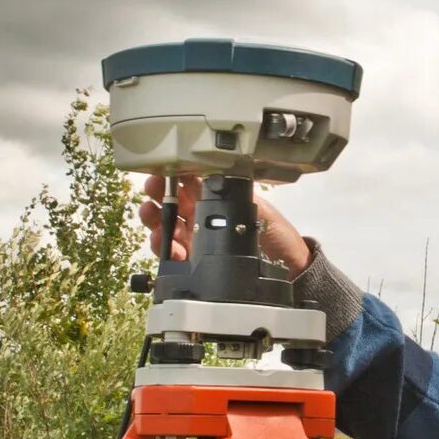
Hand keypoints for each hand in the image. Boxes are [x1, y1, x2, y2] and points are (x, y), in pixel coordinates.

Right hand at [139, 174, 312, 279]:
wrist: (286, 268)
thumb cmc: (275, 235)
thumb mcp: (259, 209)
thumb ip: (238, 194)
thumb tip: (219, 177)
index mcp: (216, 202)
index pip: (189, 185)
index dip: (174, 176)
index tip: (164, 170)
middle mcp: (202, 219)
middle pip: (171, 204)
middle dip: (157, 195)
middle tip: (152, 189)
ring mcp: (196, 241)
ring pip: (167, 228)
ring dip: (155, 220)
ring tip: (151, 214)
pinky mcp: (194, 263)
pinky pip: (171, 255)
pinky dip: (163, 247)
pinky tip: (162, 240)